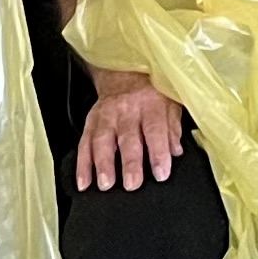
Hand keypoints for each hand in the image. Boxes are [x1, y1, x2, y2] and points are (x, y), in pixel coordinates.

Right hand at [77, 71, 189, 191]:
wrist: (123, 74)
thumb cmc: (150, 93)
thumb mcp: (170, 103)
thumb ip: (172, 128)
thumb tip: (175, 151)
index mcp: (150, 105)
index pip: (155, 130)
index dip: (158, 153)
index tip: (160, 173)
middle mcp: (126, 110)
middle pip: (127, 138)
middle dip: (129, 163)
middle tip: (132, 184)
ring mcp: (106, 116)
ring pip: (102, 140)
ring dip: (102, 164)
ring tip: (105, 184)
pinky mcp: (90, 122)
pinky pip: (84, 144)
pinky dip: (82, 165)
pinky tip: (84, 182)